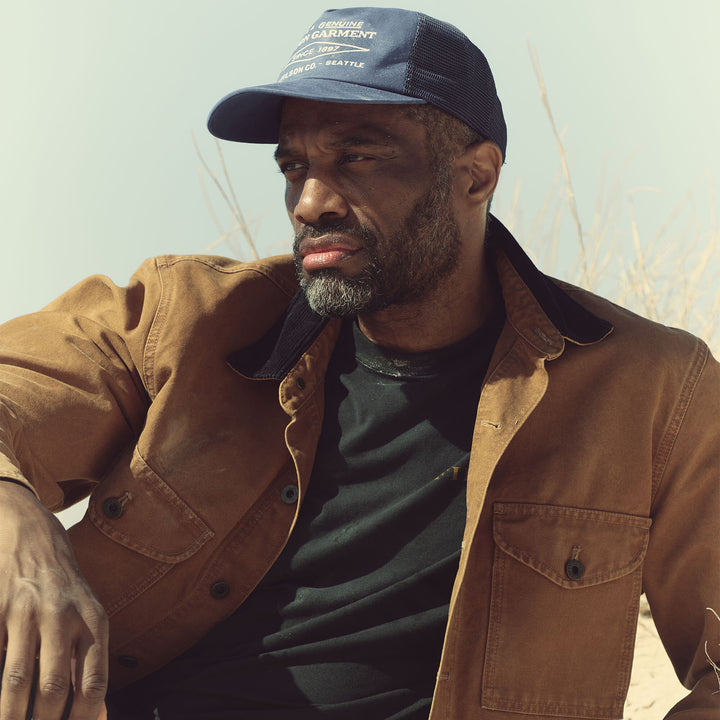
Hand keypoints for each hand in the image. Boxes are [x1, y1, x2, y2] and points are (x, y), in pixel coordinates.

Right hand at [0, 482, 107, 719]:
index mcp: (93, 620)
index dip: (83, 718)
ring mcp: (28, 612)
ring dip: (12, 714)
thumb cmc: (64, 588)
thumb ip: (89, 658)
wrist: (33, 537)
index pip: (93, 681)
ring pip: (19, 679)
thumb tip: (92, 712)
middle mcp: (64, 616)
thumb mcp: (88, 614)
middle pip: (54, 687)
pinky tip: (1, 696)